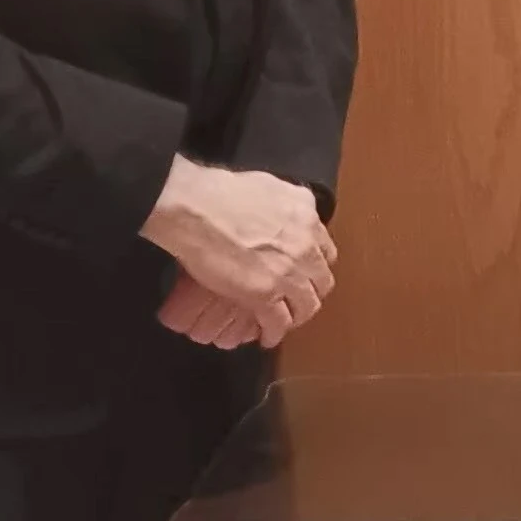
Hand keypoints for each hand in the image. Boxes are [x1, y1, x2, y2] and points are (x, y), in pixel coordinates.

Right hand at [143, 158, 334, 335]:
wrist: (195, 208)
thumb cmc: (220, 192)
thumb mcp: (269, 184)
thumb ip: (287, 201)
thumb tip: (285, 209)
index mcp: (306, 215)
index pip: (325, 250)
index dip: (314, 265)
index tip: (304, 273)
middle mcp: (306, 244)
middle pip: (322, 280)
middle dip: (310, 292)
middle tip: (296, 299)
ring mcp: (288, 272)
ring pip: (307, 305)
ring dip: (296, 315)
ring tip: (284, 321)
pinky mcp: (265, 294)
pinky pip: (279, 322)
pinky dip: (274, 333)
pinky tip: (267, 336)